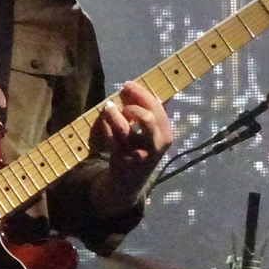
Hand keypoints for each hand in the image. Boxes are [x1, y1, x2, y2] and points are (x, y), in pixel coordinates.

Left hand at [90, 80, 172, 208]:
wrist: (126, 185)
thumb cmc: (137, 152)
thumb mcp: (147, 134)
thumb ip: (144, 112)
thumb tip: (134, 89)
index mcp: (165, 135)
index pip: (157, 108)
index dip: (142, 93)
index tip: (127, 84)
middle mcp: (157, 145)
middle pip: (149, 117)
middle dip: (134, 100)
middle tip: (121, 92)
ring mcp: (141, 154)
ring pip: (128, 128)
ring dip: (116, 113)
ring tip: (108, 106)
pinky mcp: (124, 160)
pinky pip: (113, 138)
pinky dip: (107, 125)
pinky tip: (103, 118)